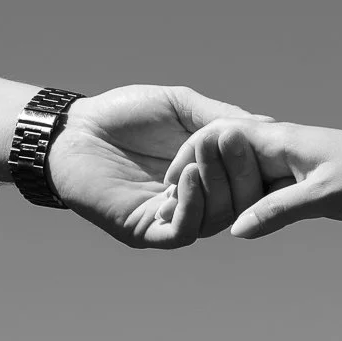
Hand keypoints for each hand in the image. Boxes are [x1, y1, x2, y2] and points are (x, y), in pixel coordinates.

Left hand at [46, 85, 270, 247]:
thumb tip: (268, 126)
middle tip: (234, 141)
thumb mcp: (181, 107)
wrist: (72, 129)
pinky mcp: (147, 233)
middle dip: (240, 172)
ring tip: (208, 149)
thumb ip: (220, 118)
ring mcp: (172, 221)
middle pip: (241, 204)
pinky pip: (184, 231)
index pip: (250, 182)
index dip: (260, 163)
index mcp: (209, 178)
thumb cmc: (125, 114)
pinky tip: (188, 173)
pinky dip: (192, 204)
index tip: (264, 137)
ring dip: (216, 184)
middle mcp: (197, 204)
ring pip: (217, 219)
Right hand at [163, 119, 341, 236]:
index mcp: (278, 139)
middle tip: (164, 209)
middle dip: (195, 181)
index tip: (169, 187)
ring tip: (187, 221)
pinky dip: (243, 210)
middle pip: (222, 160)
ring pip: (240, 182)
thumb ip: (279, 210)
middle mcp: (278, 150)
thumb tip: (234, 230)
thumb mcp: (324, 197)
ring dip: (217, 198)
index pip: (217, 138)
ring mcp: (288, 169)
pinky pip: (261, 198)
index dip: (189, 159)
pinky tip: (228, 229)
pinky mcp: (300, 188)